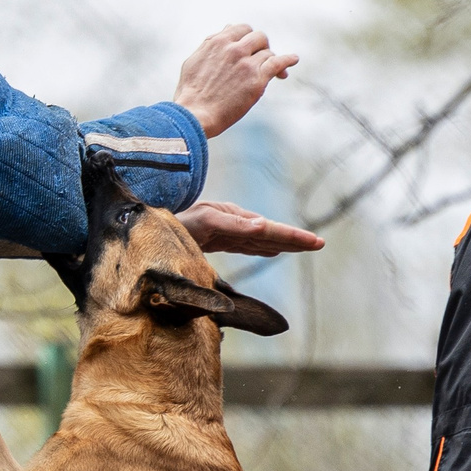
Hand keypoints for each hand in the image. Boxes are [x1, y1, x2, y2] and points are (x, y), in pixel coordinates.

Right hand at [174, 24, 297, 137]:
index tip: (250, 47)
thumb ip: (211, 43)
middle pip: (258, 37)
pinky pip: (277, 63)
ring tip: (276, 71)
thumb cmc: (190, 93)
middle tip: (262, 59)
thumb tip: (227, 28)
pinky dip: (288, 60)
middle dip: (261, 47)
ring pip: (267, 52)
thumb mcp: (194, 60)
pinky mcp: (257, 80)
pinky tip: (293, 59)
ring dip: (270, 60)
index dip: (248, 38)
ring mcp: (246, 64)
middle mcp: (234, 49)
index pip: (241, 29)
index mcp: (217, 42)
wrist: (195, 115)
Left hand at [178, 201, 322, 255]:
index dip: (293, 237)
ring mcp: (226, 232)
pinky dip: (263, 248)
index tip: (316, 243)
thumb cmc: (176, 223)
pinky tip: (272, 251)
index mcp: (234, 219)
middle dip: (294, 239)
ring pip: (261, 239)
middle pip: (270, 233)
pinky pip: (247, 245)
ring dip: (283, 243)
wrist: (150, 226)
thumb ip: (232, 224)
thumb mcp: (203, 221)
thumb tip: (262, 226)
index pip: (269, 230)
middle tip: (320, 244)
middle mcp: (233, 224)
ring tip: (304, 246)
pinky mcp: (218, 241)